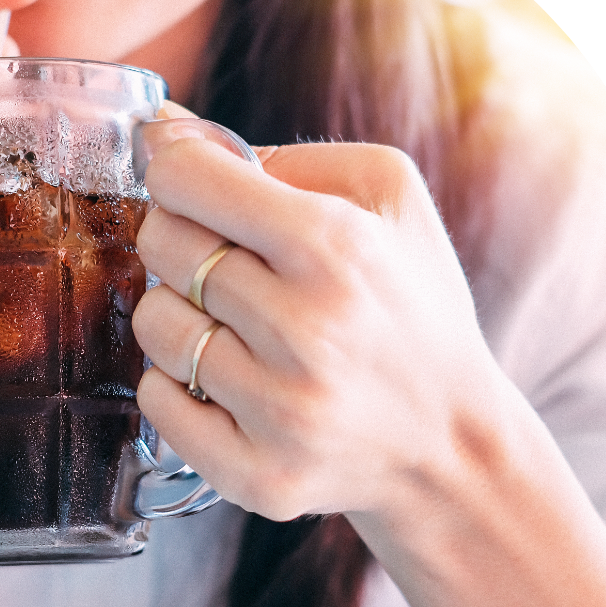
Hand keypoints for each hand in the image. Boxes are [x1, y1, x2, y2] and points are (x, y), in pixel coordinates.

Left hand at [132, 121, 605, 606]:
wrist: (452, 442)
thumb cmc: (410, 305)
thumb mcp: (387, 197)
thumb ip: (281, 156)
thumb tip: (167, 132)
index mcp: (336, 246)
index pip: (185, 179)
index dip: (174, 172)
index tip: (189, 185)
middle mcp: (306, 330)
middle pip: (162, 245)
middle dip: (179, 239)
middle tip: (223, 261)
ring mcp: (280, 411)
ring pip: (153, 323)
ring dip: (178, 314)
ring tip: (233, 326)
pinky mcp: (258, 474)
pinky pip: (155, 401)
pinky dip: (175, 384)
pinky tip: (225, 381)